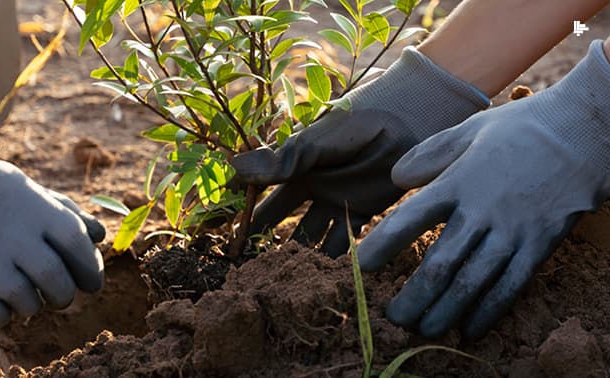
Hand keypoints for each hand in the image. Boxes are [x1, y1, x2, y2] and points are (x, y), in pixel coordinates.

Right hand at [0, 154, 104, 327]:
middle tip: (62, 296)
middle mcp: (4, 228)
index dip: (90, 265)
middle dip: (65, 294)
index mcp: (24, 198)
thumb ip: (57, 207)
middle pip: (55, 278)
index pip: (75, 239)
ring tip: (24, 294)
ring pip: (28, 302)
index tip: (93, 281)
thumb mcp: (13, 185)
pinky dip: (4, 316)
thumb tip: (99, 235)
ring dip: (33, 305)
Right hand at [232, 47, 488, 256]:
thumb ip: (281, 160)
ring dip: (300, 256)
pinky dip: (335, 259)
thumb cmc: (354, 125)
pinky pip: (344, 241)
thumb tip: (234, 167)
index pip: (260, 194)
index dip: (243, 213)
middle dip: (267, 241)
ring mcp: (334, 202)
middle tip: (250, 271)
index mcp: (293, 169)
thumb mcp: (315, 141)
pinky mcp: (361, 213)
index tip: (225, 238)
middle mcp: (310, 188)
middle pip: (282, 221)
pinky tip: (323, 279)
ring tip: (284, 282)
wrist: (404, 122)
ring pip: (311, 236)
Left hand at [358, 40, 609, 338]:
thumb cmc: (520, 129)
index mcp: (458, 181)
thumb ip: (429, 154)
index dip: (384, 244)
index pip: (411, 218)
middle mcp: (482, 211)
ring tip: (423, 329)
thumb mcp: (469, 130)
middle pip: (441, 263)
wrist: (584, 132)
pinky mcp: (539, 244)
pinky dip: (489, 310)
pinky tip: (470, 328)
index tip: (363, 266)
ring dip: (445, 310)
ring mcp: (513, 231)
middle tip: (392, 317)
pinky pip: (511, 285)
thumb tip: (395, 177)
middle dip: (414, 295)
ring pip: (472, 281)